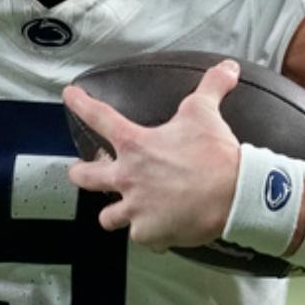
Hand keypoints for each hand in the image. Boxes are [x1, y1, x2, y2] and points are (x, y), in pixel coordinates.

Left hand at [63, 58, 243, 250]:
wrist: (235, 194)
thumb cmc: (216, 154)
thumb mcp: (206, 113)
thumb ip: (211, 87)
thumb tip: (227, 67)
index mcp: (135, 145)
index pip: (99, 118)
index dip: (81, 104)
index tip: (69, 96)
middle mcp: (128, 177)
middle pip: (85, 177)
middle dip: (80, 173)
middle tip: (82, 171)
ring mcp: (136, 208)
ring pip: (108, 217)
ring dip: (115, 213)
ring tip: (121, 210)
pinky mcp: (149, 232)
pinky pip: (140, 237)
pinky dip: (149, 234)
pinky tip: (157, 229)